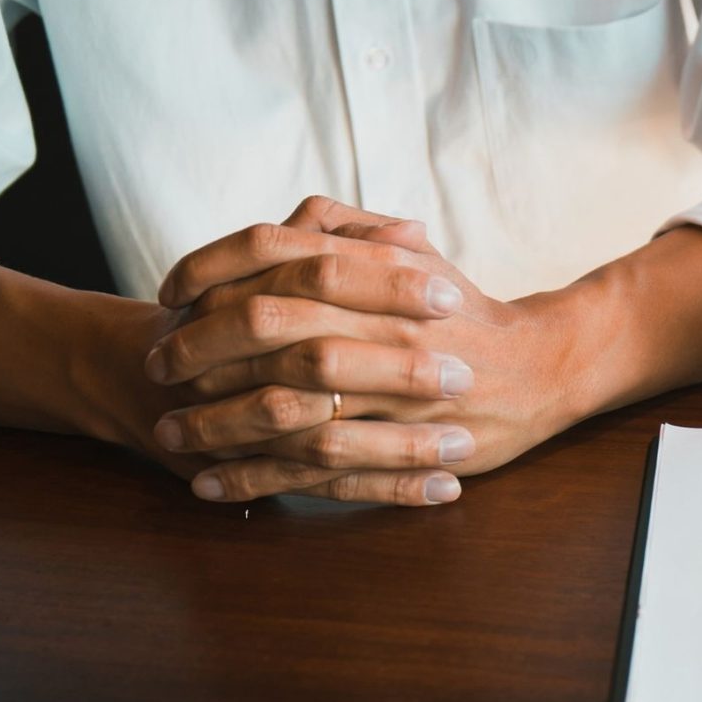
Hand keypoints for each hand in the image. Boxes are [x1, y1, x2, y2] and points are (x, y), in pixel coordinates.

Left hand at [147, 197, 586, 504]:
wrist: (543, 370)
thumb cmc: (466, 314)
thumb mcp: (418, 257)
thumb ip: (355, 233)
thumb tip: (292, 218)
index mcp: (384, 270)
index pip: (277, 252)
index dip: (210, 269)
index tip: (169, 294)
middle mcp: (388, 324)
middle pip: (270, 326)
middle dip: (200, 347)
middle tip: (158, 364)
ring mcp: (398, 389)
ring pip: (287, 403)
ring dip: (216, 422)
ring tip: (171, 432)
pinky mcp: (407, 447)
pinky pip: (318, 466)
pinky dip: (258, 477)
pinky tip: (213, 483)